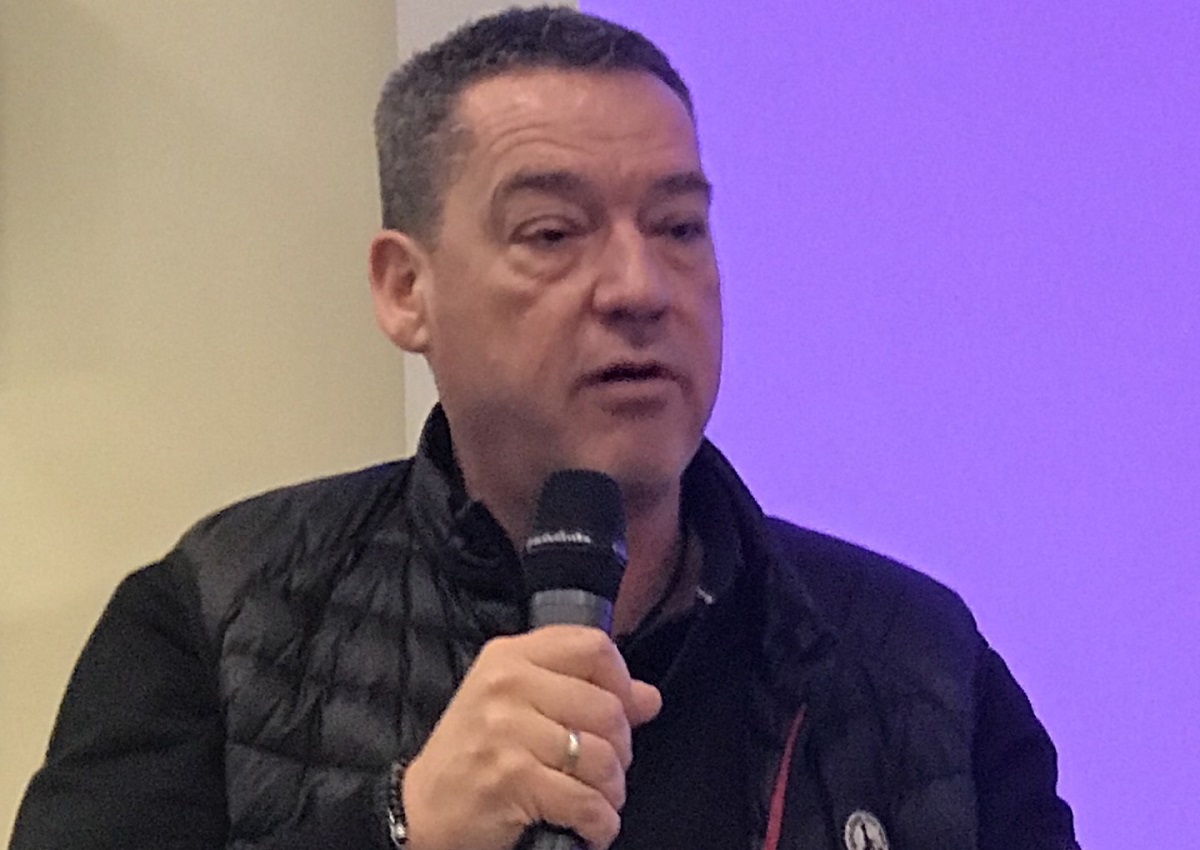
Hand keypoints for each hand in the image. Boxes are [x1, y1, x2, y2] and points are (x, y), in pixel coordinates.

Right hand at [400, 625, 662, 849]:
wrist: (422, 809)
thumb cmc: (476, 754)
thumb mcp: (520, 706)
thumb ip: (582, 692)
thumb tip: (649, 698)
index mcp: (511, 657)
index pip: (593, 647)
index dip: (622, 681)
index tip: (624, 711)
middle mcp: (507, 684)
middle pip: (607, 707)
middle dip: (621, 750)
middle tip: (606, 770)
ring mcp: (506, 730)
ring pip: (602, 757)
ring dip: (612, 791)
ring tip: (598, 800)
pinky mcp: (510, 778)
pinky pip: (585, 801)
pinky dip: (599, 822)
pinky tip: (590, 826)